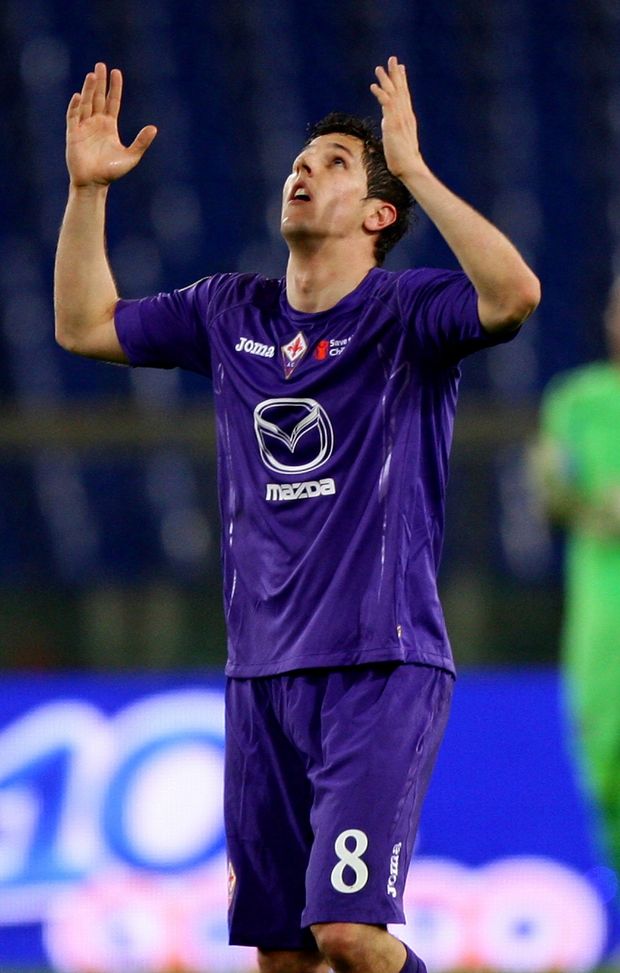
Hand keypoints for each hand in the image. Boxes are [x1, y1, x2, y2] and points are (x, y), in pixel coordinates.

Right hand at [66, 62, 156, 187]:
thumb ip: (141, 142)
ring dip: (88, 89)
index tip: (116, 72)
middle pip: (98, 98)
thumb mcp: (131, 156)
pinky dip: (75, 106)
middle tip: (101, 65)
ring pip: (86, 103)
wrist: (94, 184)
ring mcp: (84, 127)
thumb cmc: (111, 172)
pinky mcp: (73, 134)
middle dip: (99, 82)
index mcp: (109, 126)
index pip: (112, 102)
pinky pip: (73, 117)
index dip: (114, 88)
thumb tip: (154, 128)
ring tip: (92, 75)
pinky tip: (78, 96)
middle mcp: (96, 123)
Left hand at [370, 55, 424, 181]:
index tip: (400, 68)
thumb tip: (391, 133)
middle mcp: (405, 115)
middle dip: (396, 74)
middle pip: (401, 90)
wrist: (409, 167)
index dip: (402, 81)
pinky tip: (373, 86)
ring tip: (379, 68)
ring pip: (393, 93)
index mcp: (407, 119)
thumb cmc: (404, 161)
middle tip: (393, 59)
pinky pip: (386, 104)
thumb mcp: (399, 143)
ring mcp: (400, 118)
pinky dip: (380, 94)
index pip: (405, 96)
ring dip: (386, 80)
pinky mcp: (393, 123)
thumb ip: (395, 134)